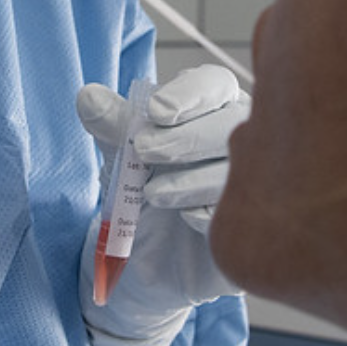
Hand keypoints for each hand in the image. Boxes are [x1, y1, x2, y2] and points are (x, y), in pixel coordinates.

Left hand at [76, 65, 248, 345]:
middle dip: (186, 137)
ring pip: (239, 168)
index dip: (189, 94)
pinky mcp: (258, 224)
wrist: (147, 261)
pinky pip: (244, 211)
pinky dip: (210, 212)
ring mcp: (255, 180)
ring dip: (191, 179)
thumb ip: (112, 127)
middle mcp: (243, 138)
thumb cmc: (142, 197)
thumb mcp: (122, 159)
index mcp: (213, 108)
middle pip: (230, 122)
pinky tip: (187, 219)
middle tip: (144, 153)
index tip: (157, 112)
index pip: (215, 84)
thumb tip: (88, 97)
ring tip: (153, 195)